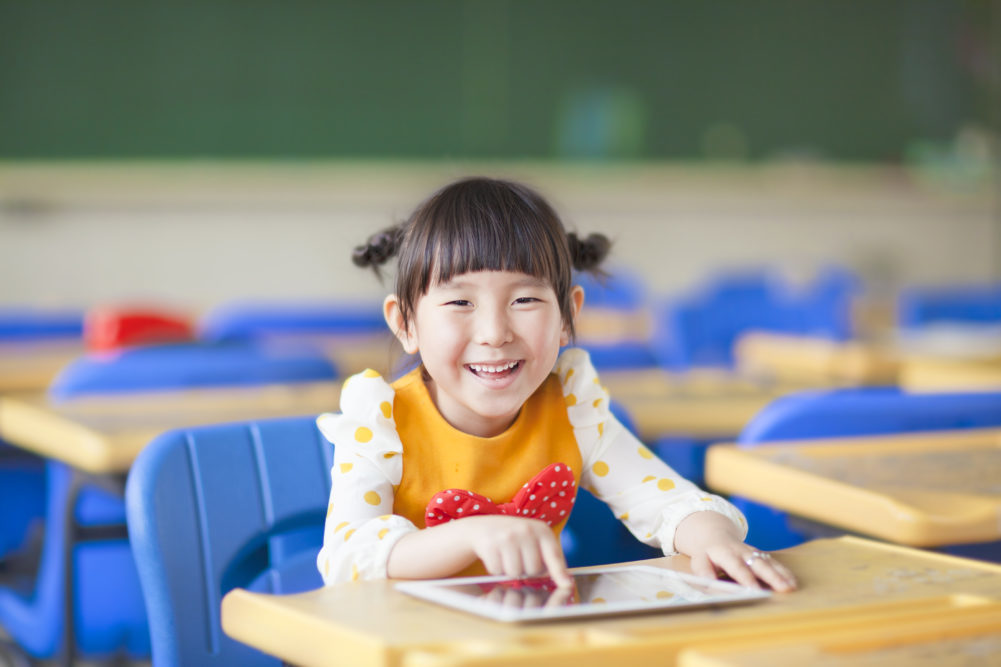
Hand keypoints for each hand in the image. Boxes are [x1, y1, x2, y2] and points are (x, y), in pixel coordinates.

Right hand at [462, 515, 572, 587]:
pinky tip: (496, 556)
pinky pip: (498, 571)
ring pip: (516, 573)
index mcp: (541, 530)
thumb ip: (549, 557)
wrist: (482, 527)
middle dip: (527, 570)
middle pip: (534, 570)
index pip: (553, 555)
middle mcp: (526, 530)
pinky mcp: (490, 544)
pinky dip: (496, 569)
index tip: (567, 585)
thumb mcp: (534, 540)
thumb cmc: (515, 538)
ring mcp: (507, 536)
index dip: (560, 572)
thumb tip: (566, 581)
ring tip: (507, 557)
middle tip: (520, 558)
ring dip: (511, 571)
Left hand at [673, 511, 796, 591]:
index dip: (746, 578)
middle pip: (758, 564)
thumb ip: (704, 573)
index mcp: (725, 553)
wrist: (714, 536)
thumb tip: (709, 584)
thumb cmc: (707, 555)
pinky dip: (784, 572)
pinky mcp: (760, 555)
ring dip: (781, 575)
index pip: (736, 566)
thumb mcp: (699, 562)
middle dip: (772, 576)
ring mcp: (753, 552)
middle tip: (783, 589)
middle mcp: (741, 551)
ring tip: (792, 587)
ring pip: (769, 563)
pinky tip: (792, 583)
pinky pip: (774, 563)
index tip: (754, 590)